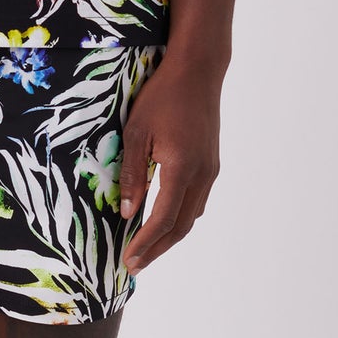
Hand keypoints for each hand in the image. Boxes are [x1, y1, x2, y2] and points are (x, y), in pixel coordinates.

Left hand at [118, 54, 223, 275]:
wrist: (198, 71)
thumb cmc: (162, 96)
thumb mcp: (136, 132)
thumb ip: (131, 175)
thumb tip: (125, 213)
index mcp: (182, 169)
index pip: (163, 220)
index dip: (145, 244)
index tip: (129, 261)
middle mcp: (202, 175)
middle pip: (181, 226)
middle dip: (157, 249)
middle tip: (135, 266)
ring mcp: (210, 170)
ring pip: (192, 216)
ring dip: (169, 236)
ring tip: (146, 249)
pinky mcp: (211, 163)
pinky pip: (197, 201)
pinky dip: (180, 218)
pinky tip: (164, 220)